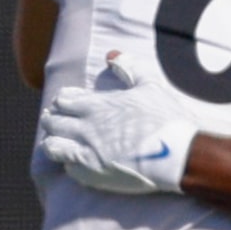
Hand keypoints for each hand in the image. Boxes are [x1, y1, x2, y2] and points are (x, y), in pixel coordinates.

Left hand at [38, 71, 201, 194]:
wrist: (178, 154)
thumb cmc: (166, 118)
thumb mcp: (150, 84)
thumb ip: (128, 66)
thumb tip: (111, 55)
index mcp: (96, 105)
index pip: (63, 100)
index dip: (62, 101)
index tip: (65, 103)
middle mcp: (86, 127)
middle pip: (53, 122)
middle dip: (52, 120)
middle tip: (54, 121)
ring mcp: (87, 152)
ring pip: (52, 146)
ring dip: (53, 142)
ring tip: (56, 143)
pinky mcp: (92, 174)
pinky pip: (68, 168)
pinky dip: (68, 164)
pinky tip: (74, 163)